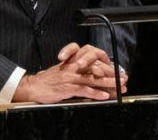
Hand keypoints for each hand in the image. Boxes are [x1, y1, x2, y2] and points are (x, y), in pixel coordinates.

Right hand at [12, 43, 127, 102]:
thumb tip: (93, 79)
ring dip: (107, 84)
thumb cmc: (49, 81)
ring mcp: (70, 77)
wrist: (33, 86)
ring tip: (119, 87)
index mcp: (73, 62)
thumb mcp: (63, 72)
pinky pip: (83, 90)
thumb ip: (77, 73)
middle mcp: (72, 67)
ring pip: (92, 79)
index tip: (118, 73)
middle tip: (123, 80)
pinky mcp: (66, 88)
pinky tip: (104, 95)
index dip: (107, 68)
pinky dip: (95, 93)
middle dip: (111, 76)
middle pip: (95, 70)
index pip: (93, 63)